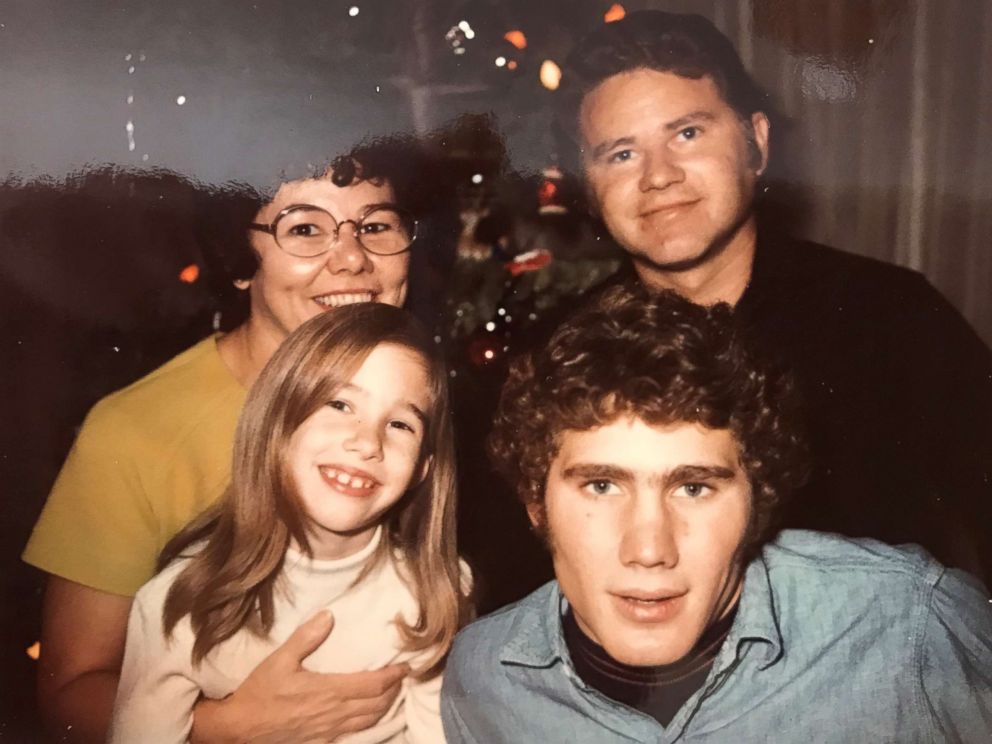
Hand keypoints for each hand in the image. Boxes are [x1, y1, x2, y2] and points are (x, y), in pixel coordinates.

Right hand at [191, 610, 407, 743]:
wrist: (240, 729)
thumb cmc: (259, 692)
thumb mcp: (279, 660)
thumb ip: (305, 638)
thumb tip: (328, 616)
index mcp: (329, 691)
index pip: (373, 684)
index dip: (394, 675)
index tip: (406, 665)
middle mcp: (335, 713)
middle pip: (378, 704)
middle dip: (395, 690)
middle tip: (403, 677)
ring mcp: (330, 730)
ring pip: (369, 721)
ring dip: (385, 707)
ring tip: (392, 693)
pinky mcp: (322, 741)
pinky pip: (354, 733)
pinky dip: (368, 722)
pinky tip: (368, 715)